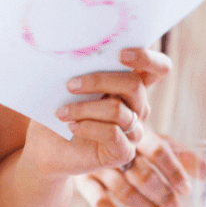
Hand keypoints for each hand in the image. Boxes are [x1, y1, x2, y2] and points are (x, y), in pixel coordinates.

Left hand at [26, 48, 172, 176]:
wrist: (47, 148)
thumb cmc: (59, 109)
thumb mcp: (68, 85)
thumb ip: (82, 70)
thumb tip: (80, 55)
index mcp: (129, 85)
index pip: (158, 68)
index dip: (147, 58)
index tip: (120, 54)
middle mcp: (137, 107)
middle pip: (134, 85)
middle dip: (99, 81)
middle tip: (70, 85)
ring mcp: (133, 131)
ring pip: (118, 110)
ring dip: (84, 108)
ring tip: (61, 112)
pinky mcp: (124, 152)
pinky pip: (112, 133)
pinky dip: (88, 127)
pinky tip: (71, 127)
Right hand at [75, 131, 205, 206]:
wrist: (85, 134)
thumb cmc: (135, 142)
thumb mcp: (160, 146)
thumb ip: (189, 160)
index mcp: (140, 133)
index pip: (161, 151)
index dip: (175, 171)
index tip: (188, 190)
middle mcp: (119, 147)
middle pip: (143, 174)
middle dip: (163, 196)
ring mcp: (99, 164)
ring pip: (124, 190)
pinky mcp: (84, 180)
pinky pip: (98, 201)